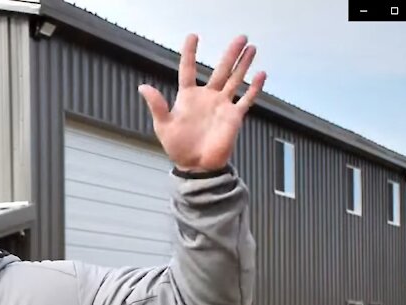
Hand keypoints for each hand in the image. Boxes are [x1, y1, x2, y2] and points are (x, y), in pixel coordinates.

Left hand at [138, 34, 265, 172]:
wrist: (196, 167)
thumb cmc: (178, 147)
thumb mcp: (163, 125)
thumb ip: (157, 105)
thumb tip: (143, 87)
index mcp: (188, 98)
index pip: (189, 70)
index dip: (190, 53)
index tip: (193, 37)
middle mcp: (207, 98)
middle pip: (221, 70)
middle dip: (230, 54)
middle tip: (240, 37)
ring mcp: (222, 106)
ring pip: (235, 80)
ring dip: (244, 65)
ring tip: (252, 48)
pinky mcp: (234, 117)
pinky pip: (246, 99)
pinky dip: (255, 88)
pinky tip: (262, 74)